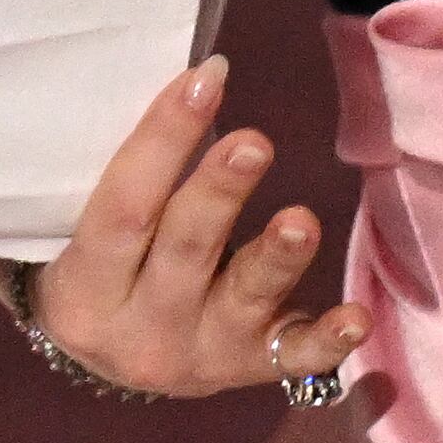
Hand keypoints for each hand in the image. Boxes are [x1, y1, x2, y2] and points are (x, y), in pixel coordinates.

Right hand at [12, 57, 366, 397]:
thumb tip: (198, 75)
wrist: (116, 357)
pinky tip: (358, 317)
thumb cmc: (107, 264)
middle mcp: (139, 330)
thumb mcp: (92, 232)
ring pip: (242, 298)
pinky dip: (327, 339)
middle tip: (253, 142)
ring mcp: (199, 354)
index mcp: (84, 289)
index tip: (204, 78)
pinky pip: (292, 357)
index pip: (122, 209)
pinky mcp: (251, 367)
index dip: (162, 140)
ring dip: (276, 258)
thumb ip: (133, 171)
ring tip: (302, 221)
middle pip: (184, 252)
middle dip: (219, 194)